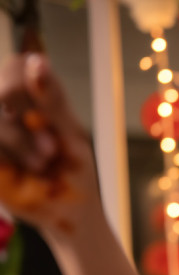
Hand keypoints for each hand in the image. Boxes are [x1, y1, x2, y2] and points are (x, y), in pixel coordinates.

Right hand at [0, 53, 99, 236]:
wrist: (69, 213)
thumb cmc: (75, 172)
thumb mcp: (71, 136)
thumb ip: (51, 102)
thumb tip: (37, 61)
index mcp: (35, 96)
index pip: (16, 67)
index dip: (23, 86)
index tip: (43, 115)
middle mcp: (9, 109)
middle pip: (2, 92)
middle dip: (24, 123)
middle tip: (50, 150)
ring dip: (16, 140)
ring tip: (41, 165)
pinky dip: (5, 156)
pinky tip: (18, 171)